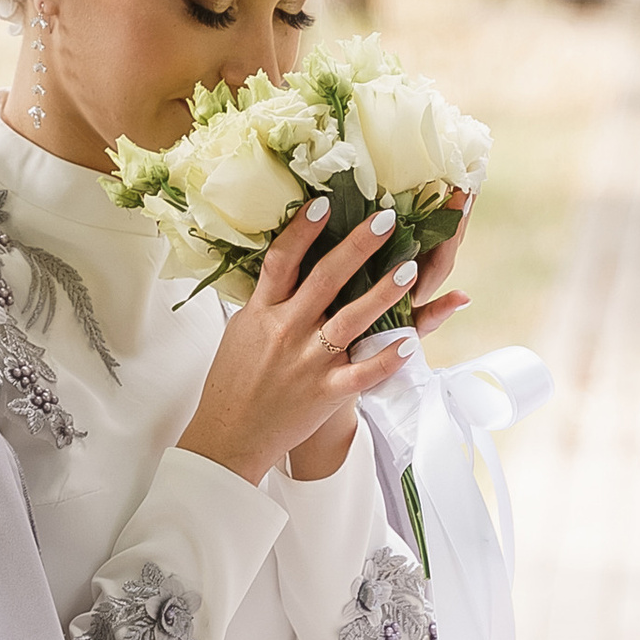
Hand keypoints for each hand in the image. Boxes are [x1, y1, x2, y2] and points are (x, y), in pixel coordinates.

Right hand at [177, 194, 466, 489]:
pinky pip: (363, 373)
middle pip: (325, 279)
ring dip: (383, 292)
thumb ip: (267, 299)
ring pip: (352, 320)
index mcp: (263, 312)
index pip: (282, 261)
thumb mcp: (241, 330)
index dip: (302, 230)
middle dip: (358, 247)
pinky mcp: (326, 391)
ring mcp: (309, 362)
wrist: (229, 436)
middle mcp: (287, 331)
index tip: (324, 203)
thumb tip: (285, 263)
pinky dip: (387, 359)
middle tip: (386, 219)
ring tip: (411, 268)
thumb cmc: (234, 381)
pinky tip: (410, 343)